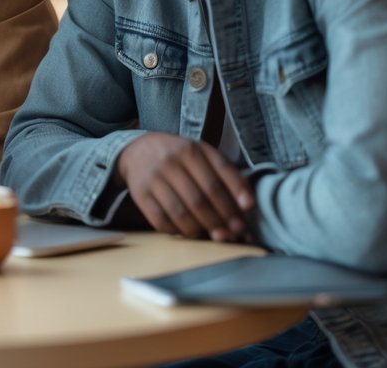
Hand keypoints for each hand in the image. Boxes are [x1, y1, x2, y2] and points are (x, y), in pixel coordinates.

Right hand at [115, 133, 253, 242]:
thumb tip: (248, 205)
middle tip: (233, 234)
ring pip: (180, 213)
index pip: (217, 179)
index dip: (233, 201)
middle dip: (220, 221)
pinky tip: (188, 232)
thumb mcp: (204, 155)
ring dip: (201, 229)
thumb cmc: (180, 156)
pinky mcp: (139, 194)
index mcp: (190, 150)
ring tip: (213, 236)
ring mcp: (152, 178)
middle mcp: (170, 162)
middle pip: (200, 200)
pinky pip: (160, 220)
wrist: (138, 150)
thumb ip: (227, 175)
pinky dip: (178, 231)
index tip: (245, 217)